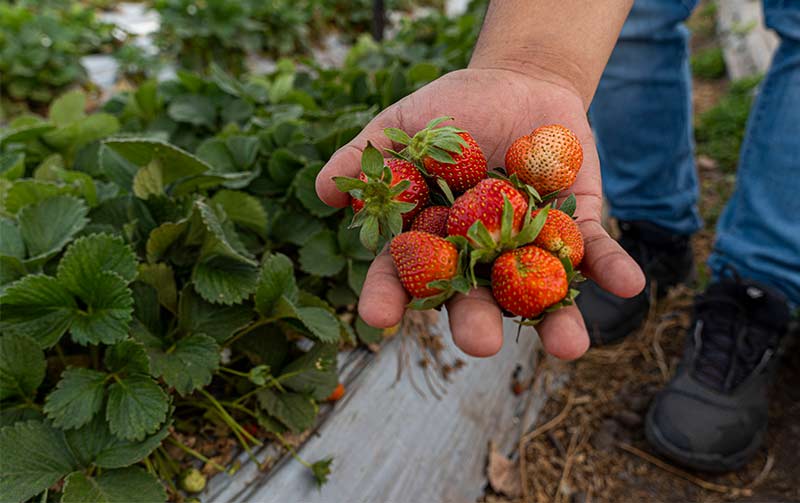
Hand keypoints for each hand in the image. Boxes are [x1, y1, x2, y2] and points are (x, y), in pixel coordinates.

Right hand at [316, 68, 644, 358]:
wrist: (520, 86)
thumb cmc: (453, 111)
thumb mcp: (406, 126)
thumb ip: (369, 157)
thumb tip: (325, 190)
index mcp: (432, 240)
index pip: (403, 274)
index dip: (389, 295)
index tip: (377, 317)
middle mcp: (478, 257)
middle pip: (473, 296)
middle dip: (477, 321)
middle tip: (481, 344)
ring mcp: (528, 247)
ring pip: (538, 292)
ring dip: (556, 321)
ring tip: (569, 346)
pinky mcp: (576, 228)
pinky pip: (594, 252)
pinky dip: (612, 269)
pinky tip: (630, 286)